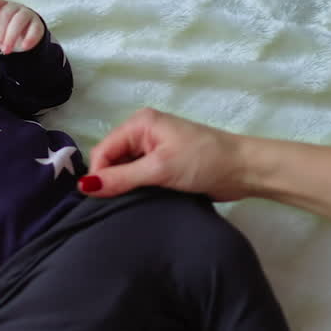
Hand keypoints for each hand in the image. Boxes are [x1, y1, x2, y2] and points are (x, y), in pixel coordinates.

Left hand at [0, 0, 44, 54]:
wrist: (22, 40)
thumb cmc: (2, 31)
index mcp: (0, 7)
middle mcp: (14, 8)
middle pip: (7, 12)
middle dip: (1, 30)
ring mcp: (27, 15)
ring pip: (20, 19)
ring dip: (12, 35)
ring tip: (6, 50)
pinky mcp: (37, 26)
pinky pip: (35, 29)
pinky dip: (30, 38)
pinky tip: (24, 47)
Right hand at [82, 107, 247, 201]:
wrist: (245, 171)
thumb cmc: (204, 162)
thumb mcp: (160, 169)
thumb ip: (122, 177)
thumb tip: (84, 186)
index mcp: (140, 123)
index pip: (103, 150)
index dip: (99, 175)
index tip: (101, 201)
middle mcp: (143, 133)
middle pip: (112, 160)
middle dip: (111, 182)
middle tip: (115, 206)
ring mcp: (154, 149)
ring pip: (124, 171)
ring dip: (125, 188)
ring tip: (128, 206)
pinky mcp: (164, 165)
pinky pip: (139, 177)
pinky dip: (137, 190)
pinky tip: (140, 203)